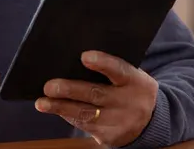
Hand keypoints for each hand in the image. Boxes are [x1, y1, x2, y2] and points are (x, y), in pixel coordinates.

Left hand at [35, 51, 158, 146]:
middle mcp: (130, 103)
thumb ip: (110, 69)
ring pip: (86, 113)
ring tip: (42, 103)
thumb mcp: (131, 76)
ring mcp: (120, 122)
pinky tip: (54, 109)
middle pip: (97, 94)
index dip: (103, 63)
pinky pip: (85, 125)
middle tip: (50, 86)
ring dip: (61, 107)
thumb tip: (75, 60)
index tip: (84, 56)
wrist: (150, 122)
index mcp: (137, 81)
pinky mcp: (110, 137)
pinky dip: (67, 116)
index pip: (120, 70)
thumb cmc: (130, 89)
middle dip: (71, 90)